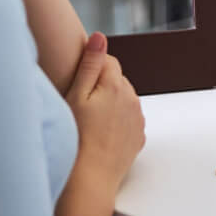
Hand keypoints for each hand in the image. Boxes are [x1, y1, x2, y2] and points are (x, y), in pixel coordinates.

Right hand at [65, 32, 145, 190]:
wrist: (89, 178)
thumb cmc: (76, 137)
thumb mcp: (76, 96)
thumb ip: (90, 64)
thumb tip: (99, 36)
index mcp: (116, 86)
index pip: (109, 61)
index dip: (92, 68)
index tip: (80, 83)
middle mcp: (132, 99)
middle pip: (117, 80)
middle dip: (102, 86)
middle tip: (82, 106)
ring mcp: (138, 119)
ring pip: (124, 100)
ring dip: (111, 104)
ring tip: (90, 122)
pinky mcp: (138, 136)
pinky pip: (128, 119)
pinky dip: (117, 121)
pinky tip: (101, 133)